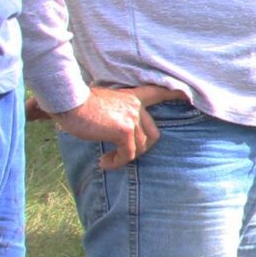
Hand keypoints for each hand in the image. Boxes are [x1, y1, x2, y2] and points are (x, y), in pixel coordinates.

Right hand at [51, 84, 181, 169]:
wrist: (69, 102)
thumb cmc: (79, 104)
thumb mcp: (104, 103)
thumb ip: (118, 112)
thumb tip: (118, 131)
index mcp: (132, 97)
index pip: (158, 94)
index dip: (174, 95)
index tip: (186, 97)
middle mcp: (136, 106)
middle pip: (152, 134)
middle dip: (140, 148)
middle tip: (121, 154)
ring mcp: (133, 118)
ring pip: (140, 147)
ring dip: (124, 157)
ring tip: (108, 159)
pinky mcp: (125, 131)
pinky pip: (128, 154)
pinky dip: (118, 162)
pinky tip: (104, 162)